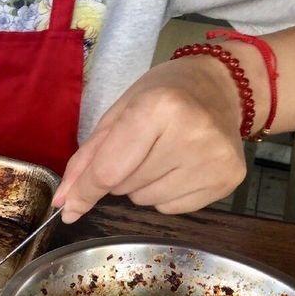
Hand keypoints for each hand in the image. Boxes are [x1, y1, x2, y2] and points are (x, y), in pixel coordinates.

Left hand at [53, 56, 247, 222]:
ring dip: (142, 186)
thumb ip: (86, 160)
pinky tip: (181, 167)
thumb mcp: (117, 115)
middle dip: (119, 176)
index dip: (83, 192)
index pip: (108, 171)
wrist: (222, 87)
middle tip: (140, 148)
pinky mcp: (229, 180)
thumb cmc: (163, 95)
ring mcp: (214, 160)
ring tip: (162, 156)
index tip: (68, 209)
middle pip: (125, 187)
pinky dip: (166, 194)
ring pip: (146, 202)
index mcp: (159, 108)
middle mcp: (192, 134)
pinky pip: (172, 209)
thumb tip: (65, 204)